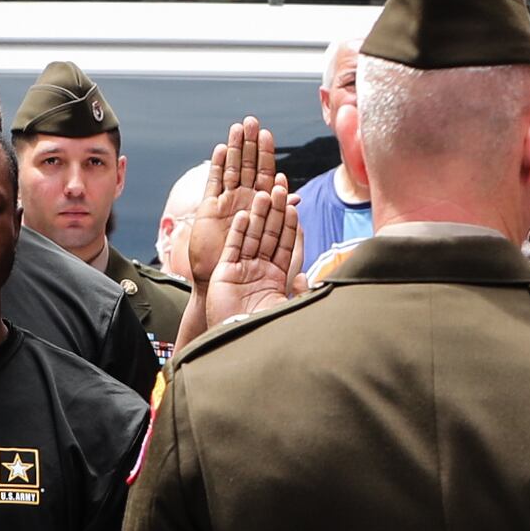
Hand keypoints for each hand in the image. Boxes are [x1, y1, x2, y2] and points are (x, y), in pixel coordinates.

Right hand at [185, 118, 274, 288]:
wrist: (233, 291)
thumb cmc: (259, 272)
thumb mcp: (280, 245)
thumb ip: (286, 218)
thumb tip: (296, 196)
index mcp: (263, 207)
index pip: (265, 175)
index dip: (266, 155)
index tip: (267, 134)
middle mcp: (245, 202)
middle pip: (247, 167)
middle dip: (249, 144)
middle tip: (252, 121)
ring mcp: (226, 204)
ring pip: (231, 171)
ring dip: (233, 149)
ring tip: (237, 127)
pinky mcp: (209, 211)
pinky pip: (213, 185)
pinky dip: (216, 167)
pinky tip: (219, 150)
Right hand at [206, 175, 296, 328]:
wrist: (240, 339)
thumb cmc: (266, 327)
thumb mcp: (286, 307)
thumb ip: (297, 291)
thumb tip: (304, 277)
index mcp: (276, 277)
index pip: (286, 245)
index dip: (290, 226)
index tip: (295, 207)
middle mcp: (259, 270)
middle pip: (270, 235)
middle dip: (275, 213)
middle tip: (279, 190)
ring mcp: (242, 269)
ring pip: (252, 236)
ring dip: (258, 216)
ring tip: (264, 194)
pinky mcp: (225, 272)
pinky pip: (234, 247)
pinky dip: (239, 232)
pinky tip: (244, 215)